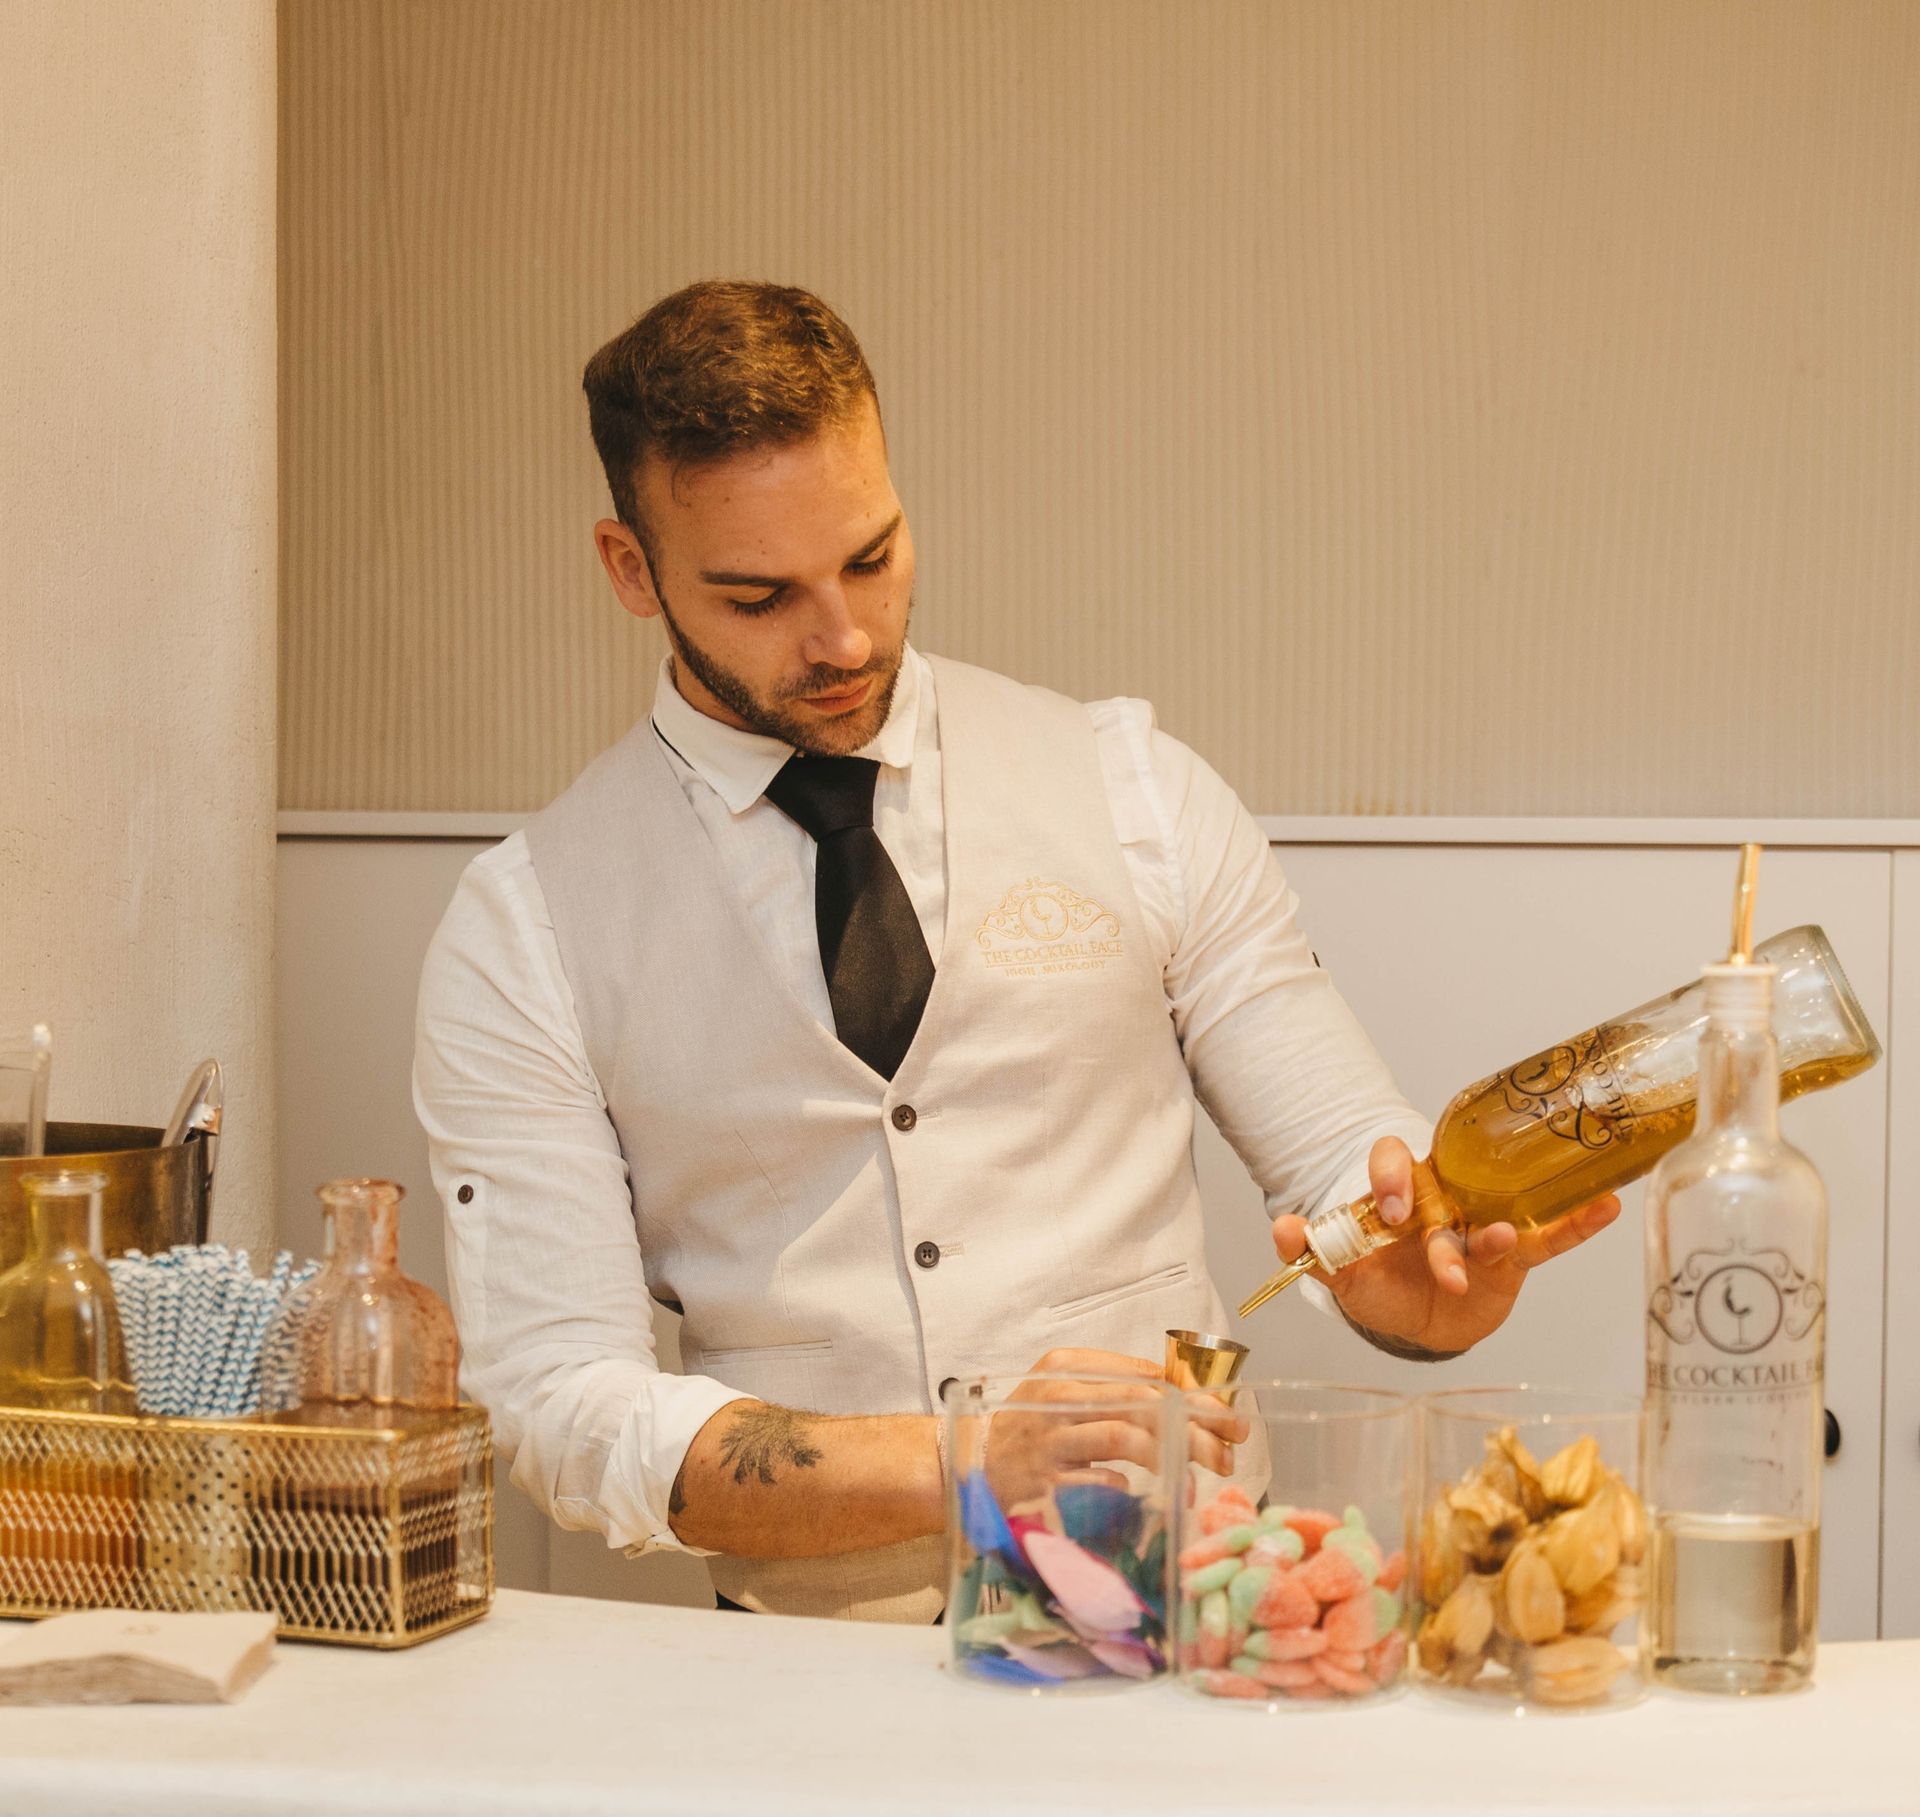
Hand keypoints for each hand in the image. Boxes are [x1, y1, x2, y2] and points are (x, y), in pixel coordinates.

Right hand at [983, 1347, 1246, 1507]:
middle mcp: (1059, 1396)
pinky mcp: (1044, 1482)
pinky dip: (1131, 1488)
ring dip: (1171, 1457)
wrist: (972, 1464)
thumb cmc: (1030, 1426)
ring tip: (1197, 1477)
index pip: (1147, 1376)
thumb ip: (1117, 1386)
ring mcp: (1050, 1440)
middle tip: (1228, 1454)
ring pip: (1124, 1438)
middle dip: (1195, 1429)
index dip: (1196, 1397)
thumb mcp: (1067, 1390)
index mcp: (1069, 1365)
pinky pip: (1100, 1483)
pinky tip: (1153, 1497)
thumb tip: (1186, 1394)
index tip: (1230, 1420)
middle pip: (1143, 1404)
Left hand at [1268, 1137, 1620, 1355]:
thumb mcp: (1344, 1271)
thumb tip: (1285, 1228)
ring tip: (1501, 1241)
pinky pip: (1549, 1238)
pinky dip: (1578, 1223)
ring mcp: (1481, 1224)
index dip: (1389, 1177)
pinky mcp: (1515, 1257)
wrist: (1420, 1323)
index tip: (1384, 1210)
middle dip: (1435, 1213)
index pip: (1394, 1161)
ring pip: (1493, 1218)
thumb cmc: (1382, 1282)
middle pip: (1445, 1185)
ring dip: (1498, 1230)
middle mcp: (1443, 1197)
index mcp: (1399, 1192)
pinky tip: (1607, 1205)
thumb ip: (1314, 1249)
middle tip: (1426, 1240)